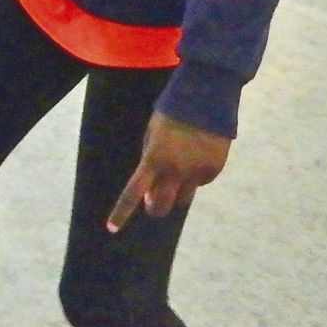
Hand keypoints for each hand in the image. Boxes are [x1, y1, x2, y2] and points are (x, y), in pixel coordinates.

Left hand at [105, 112, 231, 232]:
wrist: (206, 98)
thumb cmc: (172, 112)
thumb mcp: (152, 133)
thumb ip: (150, 160)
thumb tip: (152, 188)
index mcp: (154, 159)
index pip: (133, 192)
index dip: (122, 212)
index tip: (112, 228)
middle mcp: (175, 170)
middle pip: (162, 206)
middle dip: (155, 207)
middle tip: (152, 202)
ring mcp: (196, 172)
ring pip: (183, 199)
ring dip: (176, 193)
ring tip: (178, 171)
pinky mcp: (214, 170)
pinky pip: (200, 182)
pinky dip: (195, 177)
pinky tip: (197, 156)